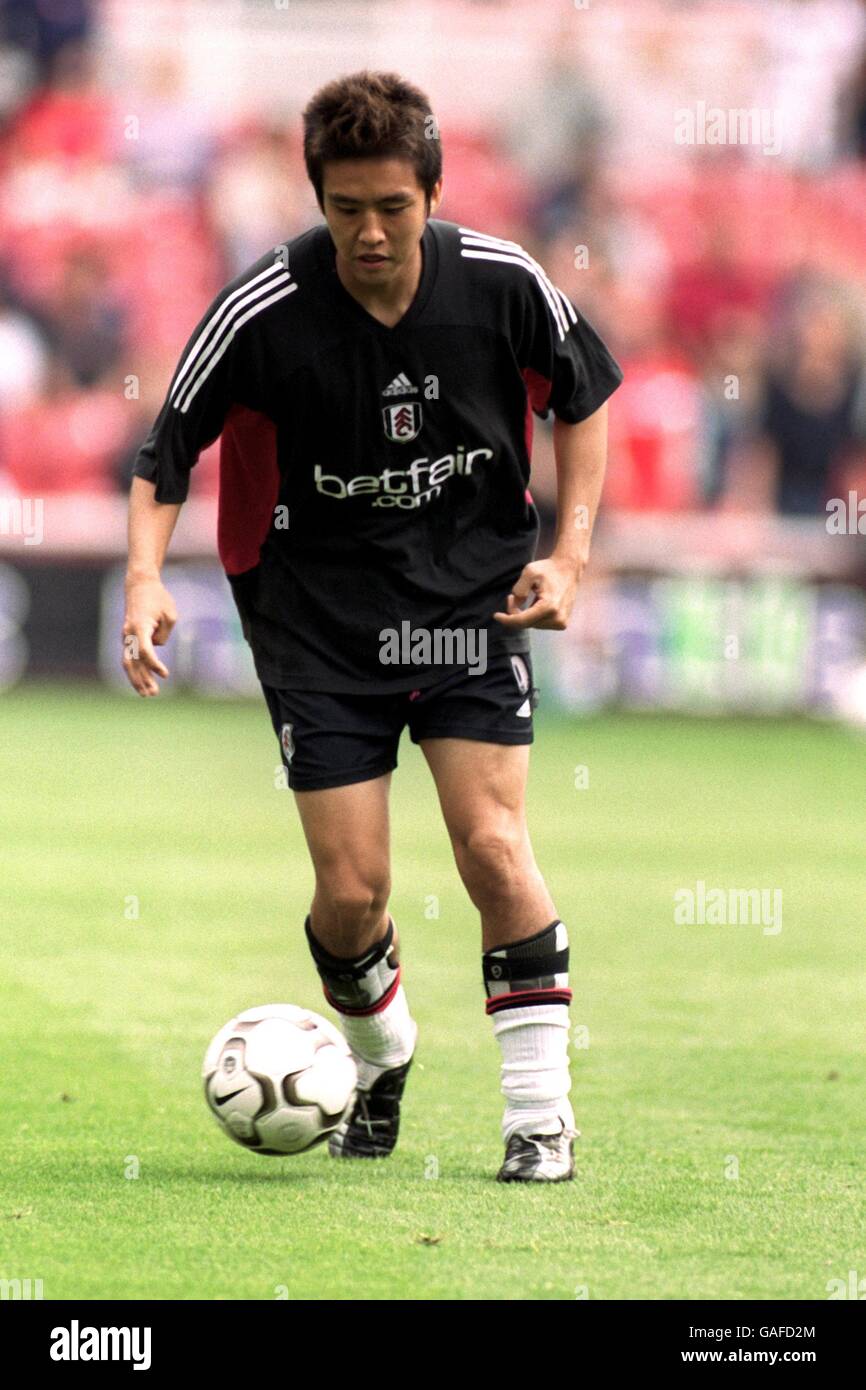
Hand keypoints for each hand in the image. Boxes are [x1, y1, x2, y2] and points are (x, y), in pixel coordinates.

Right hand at [121, 578, 176, 695]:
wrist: (140, 586)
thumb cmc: (158, 599)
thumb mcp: (170, 615)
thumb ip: (164, 634)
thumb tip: (156, 646)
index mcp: (140, 626)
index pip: (145, 652)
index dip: (154, 665)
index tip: (165, 675)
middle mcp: (129, 633)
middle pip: (132, 662)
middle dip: (141, 680)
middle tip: (152, 694)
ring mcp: (126, 636)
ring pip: (129, 663)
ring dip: (137, 679)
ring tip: (148, 694)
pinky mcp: (128, 638)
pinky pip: (131, 658)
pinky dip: (136, 670)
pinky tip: (144, 682)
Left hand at [492, 556, 582, 630]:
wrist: (569, 569)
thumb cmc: (548, 569)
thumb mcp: (530, 571)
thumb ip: (519, 589)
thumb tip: (516, 606)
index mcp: (550, 606)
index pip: (522, 621)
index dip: (507, 620)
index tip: (496, 616)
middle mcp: (557, 618)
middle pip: (526, 624)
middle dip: (515, 612)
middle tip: (512, 596)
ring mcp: (561, 623)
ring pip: (532, 625)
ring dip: (525, 614)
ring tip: (530, 596)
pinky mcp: (562, 624)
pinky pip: (539, 624)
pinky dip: (533, 616)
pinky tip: (537, 603)